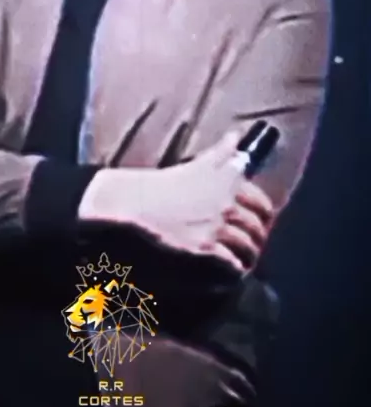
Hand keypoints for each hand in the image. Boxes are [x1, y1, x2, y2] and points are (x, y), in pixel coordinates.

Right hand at [79, 129, 275, 273]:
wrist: (140, 201)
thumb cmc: (167, 182)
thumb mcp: (198, 163)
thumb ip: (222, 151)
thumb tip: (236, 136)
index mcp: (228, 183)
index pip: (260, 201)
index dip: (266, 212)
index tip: (266, 218)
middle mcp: (226, 205)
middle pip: (256, 226)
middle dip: (259, 236)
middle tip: (257, 241)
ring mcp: (216, 228)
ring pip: (247, 246)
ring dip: (250, 254)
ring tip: (248, 258)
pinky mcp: (204, 248)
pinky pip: (231, 263)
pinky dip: (236, 268)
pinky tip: (235, 270)